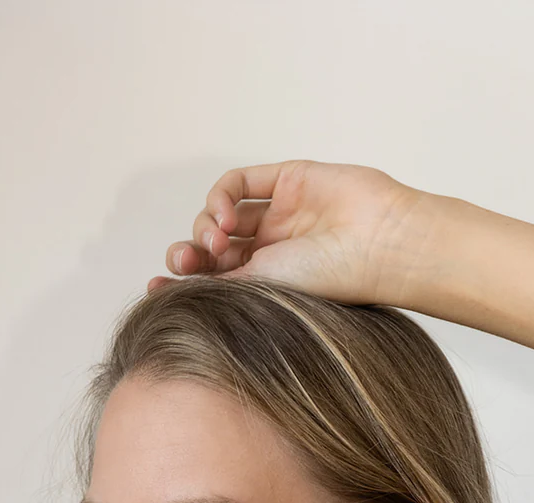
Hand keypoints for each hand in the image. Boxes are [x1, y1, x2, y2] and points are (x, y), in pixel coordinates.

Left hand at [146, 159, 427, 306]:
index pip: (214, 281)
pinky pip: (239, 182)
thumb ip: (219, 286)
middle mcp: (274, 251)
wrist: (378, 244)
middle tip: (184, 260)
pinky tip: (223, 215)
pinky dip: (220, 195)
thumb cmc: (330, 282)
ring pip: (222, 213)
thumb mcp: (263, 292)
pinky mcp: (287, 180)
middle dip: (190, 251)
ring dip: (205, 224)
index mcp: (271, 285)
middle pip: (213, 246)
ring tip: (216, 240)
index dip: (181, 281)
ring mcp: (280, 215)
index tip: (156, 288)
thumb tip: (169, 291)